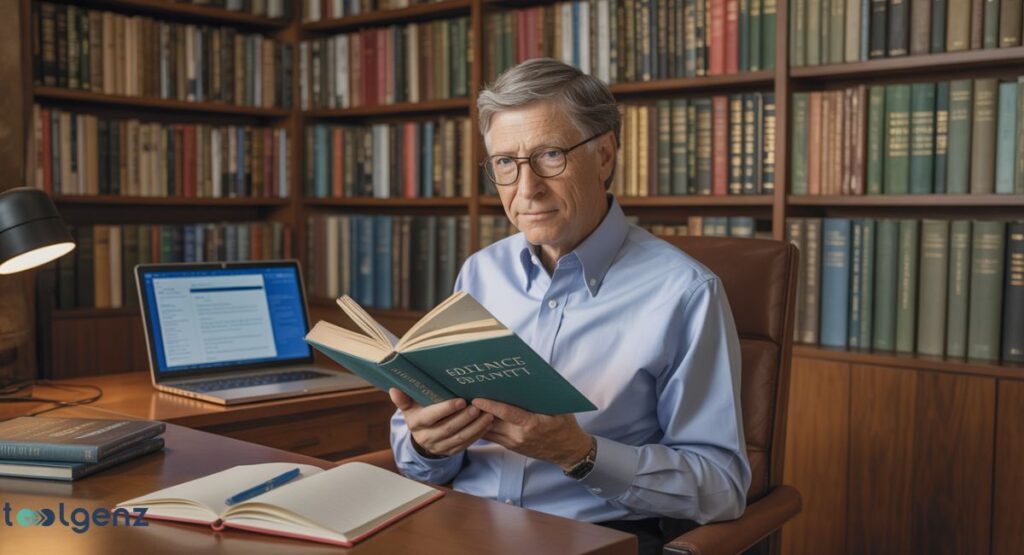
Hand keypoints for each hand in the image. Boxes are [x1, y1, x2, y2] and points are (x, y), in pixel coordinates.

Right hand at [389, 389, 493, 457]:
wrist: (422, 437)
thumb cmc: (418, 413)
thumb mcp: (409, 406)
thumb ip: (404, 399)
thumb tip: (393, 389)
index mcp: (416, 423)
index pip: (431, 417)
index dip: (446, 409)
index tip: (461, 400)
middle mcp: (426, 437)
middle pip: (448, 428)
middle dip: (465, 418)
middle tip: (478, 407)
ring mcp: (439, 447)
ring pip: (460, 438)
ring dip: (476, 427)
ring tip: (488, 415)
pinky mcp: (451, 452)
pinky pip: (466, 444)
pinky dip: (478, 434)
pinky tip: (488, 424)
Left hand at [472, 398, 592, 469]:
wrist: (568, 451)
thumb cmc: (565, 426)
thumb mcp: (557, 409)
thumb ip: (540, 397)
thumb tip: (524, 380)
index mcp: (531, 425)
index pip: (506, 414)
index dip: (490, 406)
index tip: (476, 398)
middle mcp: (518, 436)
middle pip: (491, 422)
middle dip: (478, 411)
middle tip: (464, 395)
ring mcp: (513, 443)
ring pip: (487, 431)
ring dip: (476, 420)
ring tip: (465, 405)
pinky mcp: (510, 446)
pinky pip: (491, 435)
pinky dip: (481, 426)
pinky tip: (475, 416)